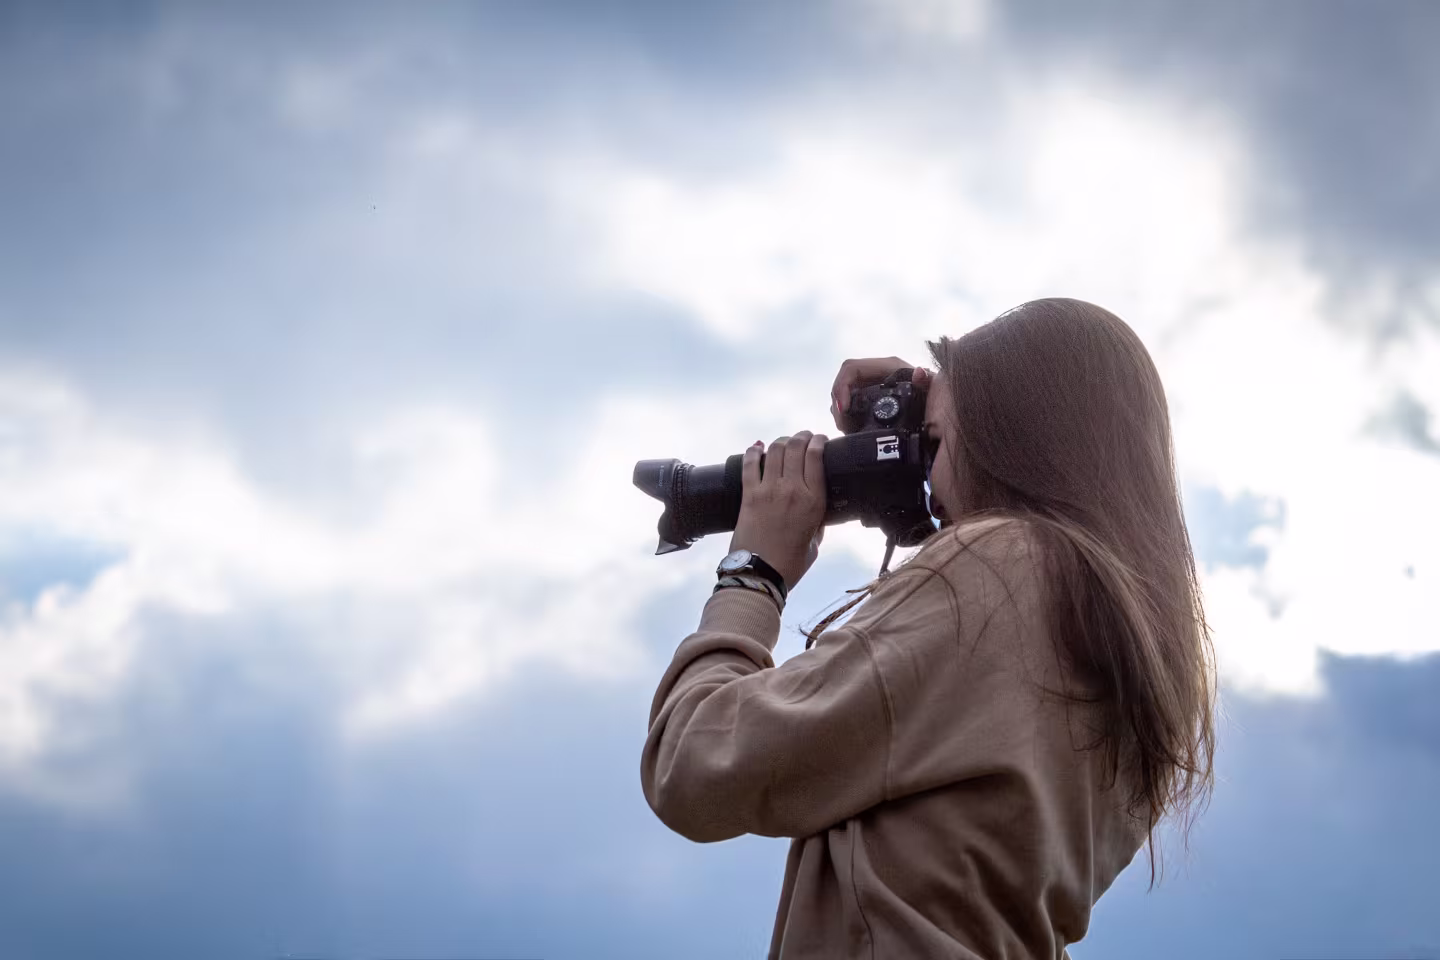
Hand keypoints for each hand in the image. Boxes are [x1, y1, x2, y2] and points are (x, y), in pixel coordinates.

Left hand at [728, 431, 827, 590]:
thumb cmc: (790, 564)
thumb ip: (818, 524)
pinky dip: (754, 451)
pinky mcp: (749, 495)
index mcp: (814, 501)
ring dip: (781, 441)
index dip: (818, 441)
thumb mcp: (815, 542)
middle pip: (796, 447)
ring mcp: (769, 490)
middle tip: (803, 437)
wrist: (760, 574)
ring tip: (784, 442)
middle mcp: (793, 490)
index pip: (816, 457)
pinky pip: (751, 464)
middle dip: (801, 436)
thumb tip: (817, 514)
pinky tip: (757, 447)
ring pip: (776, 450)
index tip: (819, 440)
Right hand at [830, 357, 932, 432]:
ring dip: (841, 412)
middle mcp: (876, 374)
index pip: (851, 368)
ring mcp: (871, 387)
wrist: (941, 411)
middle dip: (838, 404)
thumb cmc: (938, 397)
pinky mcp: (870, 400)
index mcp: (887, 366)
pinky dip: (847, 418)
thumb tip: (918, 372)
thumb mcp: (934, 390)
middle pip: (843, 383)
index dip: (841, 386)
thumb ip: (928, 382)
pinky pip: (850, 406)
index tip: (843, 408)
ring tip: (847, 429)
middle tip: (843, 426)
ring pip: (844, 395)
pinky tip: (852, 430)